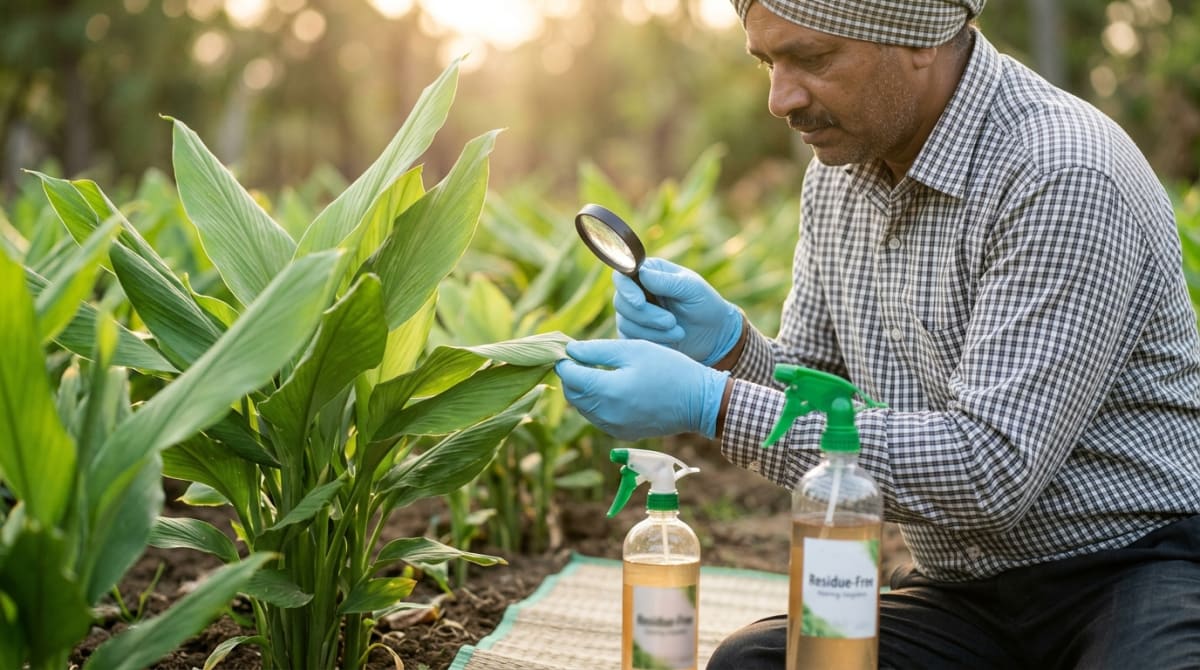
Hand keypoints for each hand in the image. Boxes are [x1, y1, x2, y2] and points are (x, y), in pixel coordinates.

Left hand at [555, 339, 729, 439]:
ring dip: (582, 390)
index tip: (568, 349)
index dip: (564, 361)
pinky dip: (595, 402)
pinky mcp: (622, 433)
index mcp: (608, 391)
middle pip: (572, 394)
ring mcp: (614, 427)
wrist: (699, 402)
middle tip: (580, 358)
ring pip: (582, 408)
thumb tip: (570, 350)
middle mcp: (606, 414)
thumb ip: (598, 350)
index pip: (570, 376)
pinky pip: (597, 417)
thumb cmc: (669, 369)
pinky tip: (608, 387)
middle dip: (571, 376)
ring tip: (594, 370)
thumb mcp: (635, 350)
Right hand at [614, 257, 742, 365]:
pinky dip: (652, 341)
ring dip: (653, 331)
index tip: (640, 302)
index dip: (626, 289)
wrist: (714, 335)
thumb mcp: (692, 289)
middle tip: (671, 321)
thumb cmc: (705, 305)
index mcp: (649, 273)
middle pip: (621, 302)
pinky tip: (671, 340)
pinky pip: (631, 340)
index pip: (622, 275)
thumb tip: (641, 274)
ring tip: (678, 331)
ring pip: (625, 323)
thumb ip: (667, 281)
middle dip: (646, 316)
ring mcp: (633, 315)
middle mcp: (636, 292)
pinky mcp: (635, 335)